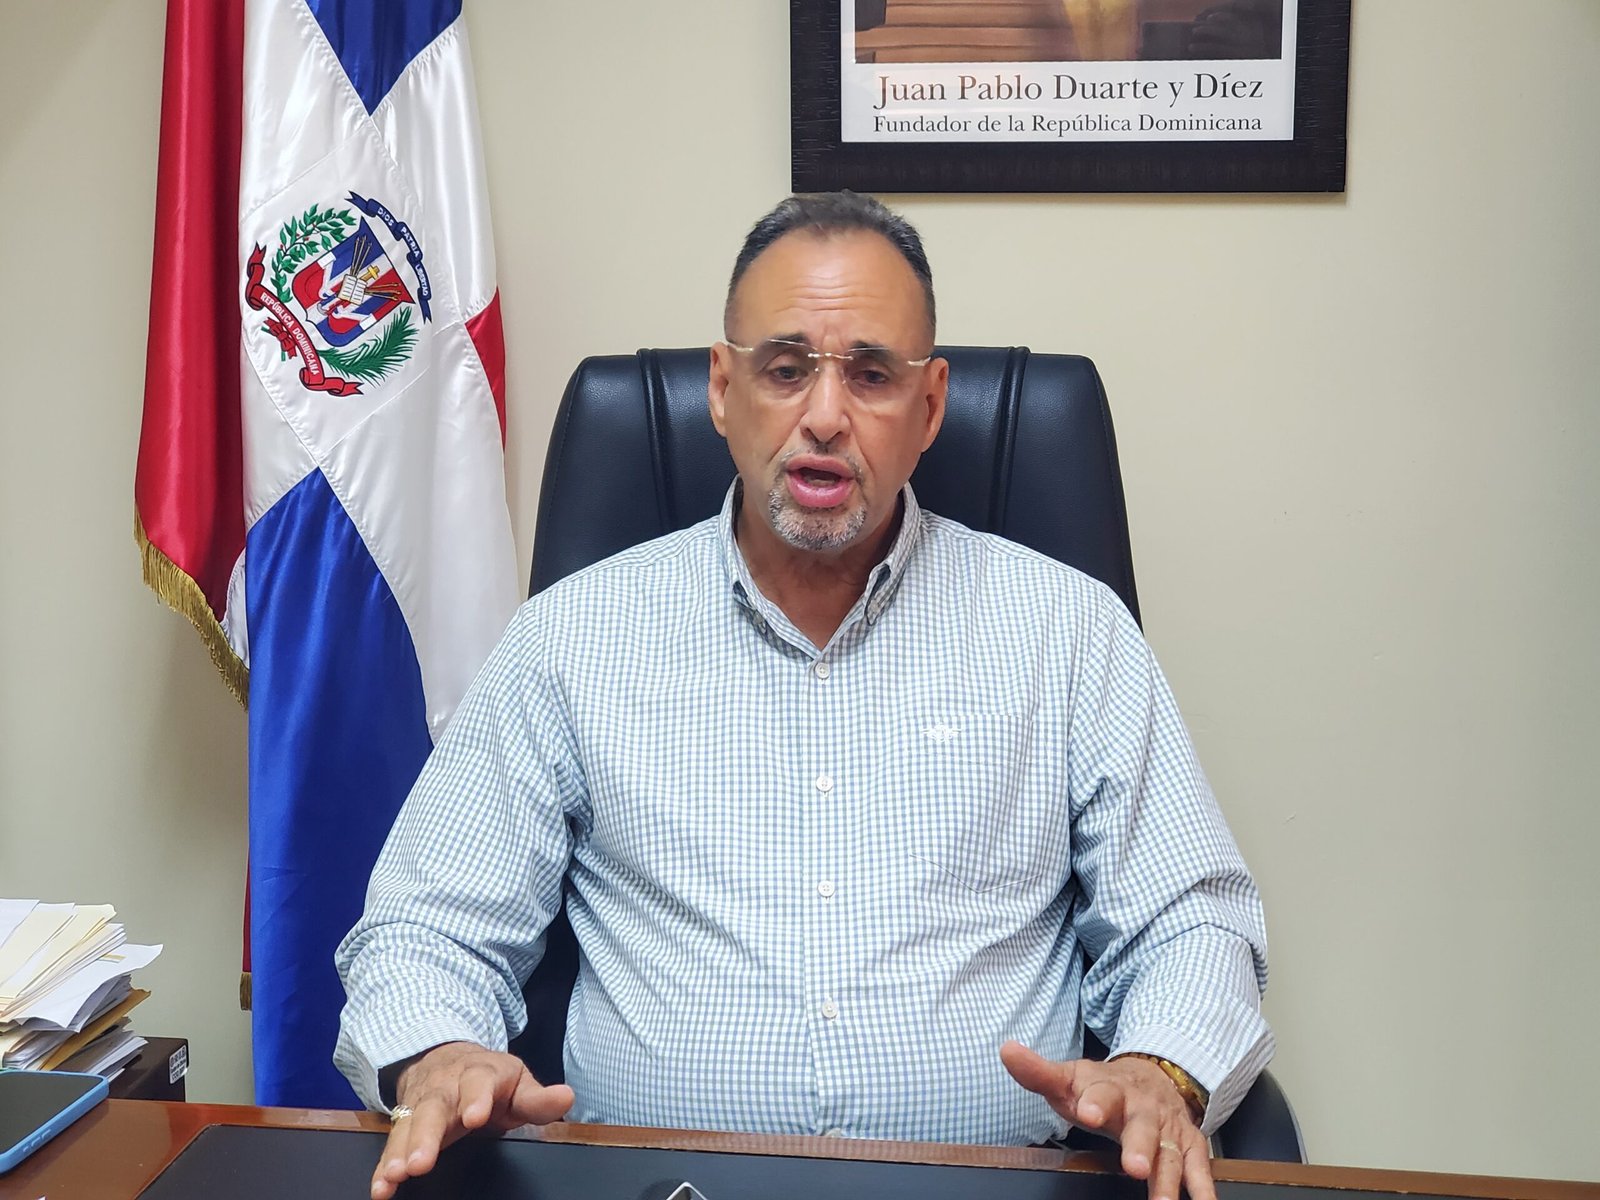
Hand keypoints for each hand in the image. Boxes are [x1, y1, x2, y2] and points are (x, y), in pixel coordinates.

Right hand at [370, 1041, 573, 1199]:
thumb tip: (566, 1097)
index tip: (476, 1117)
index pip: (479, 1083)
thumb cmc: (490, 1079)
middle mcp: (446, 1087)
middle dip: (427, 1135)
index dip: (477, 1099)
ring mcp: (421, 1104)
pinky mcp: (404, 1123)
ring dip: (400, 1151)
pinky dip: (383, 1166)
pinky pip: (392, 1144)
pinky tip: (381, 1187)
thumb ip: (538, 1098)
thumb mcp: (517, 1083)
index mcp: (480, 1074)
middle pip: (435, 1108)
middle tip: (421, 1163)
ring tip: (395, 1176)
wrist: (445, 1057)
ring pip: (408, 1125)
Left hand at [1000, 1041, 1213, 1199]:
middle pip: (1142, 1126)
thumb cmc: (1101, 1088)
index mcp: (1109, 1089)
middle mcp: (1143, 1108)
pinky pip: (1199, 1168)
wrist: (1152, 1078)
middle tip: (1134, 1166)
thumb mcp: (1070, 1078)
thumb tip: (1006, 1051)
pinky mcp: (1189, 1144)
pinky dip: (1204, 1188)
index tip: (1086, 1112)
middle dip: (1139, 1146)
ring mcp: (1168, 1128)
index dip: (1094, 1102)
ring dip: (1168, 1178)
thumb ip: (1039, 1072)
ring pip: (1170, 1152)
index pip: (1100, 1092)